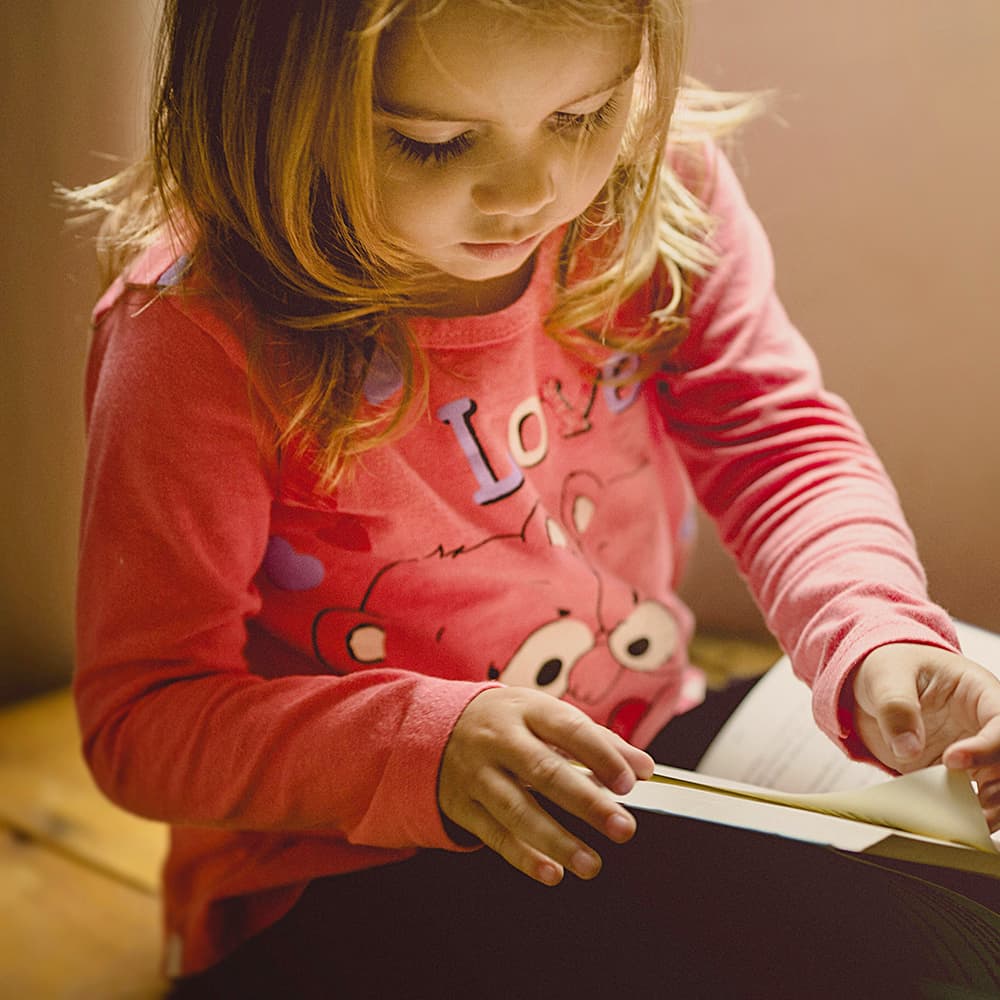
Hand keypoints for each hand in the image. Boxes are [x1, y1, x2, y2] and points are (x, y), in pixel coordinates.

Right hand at [439, 686, 654, 884]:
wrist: (436, 727)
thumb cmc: (510, 723)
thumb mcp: (546, 716)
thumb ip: (598, 740)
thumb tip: (644, 768)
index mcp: (527, 710)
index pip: (568, 729)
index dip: (600, 756)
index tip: (629, 782)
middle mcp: (498, 739)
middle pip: (544, 772)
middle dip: (586, 802)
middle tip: (623, 828)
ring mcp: (476, 773)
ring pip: (517, 809)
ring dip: (557, 840)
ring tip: (591, 863)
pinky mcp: (461, 804)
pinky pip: (494, 834)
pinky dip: (524, 857)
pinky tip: (552, 872)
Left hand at [853, 643, 999, 829]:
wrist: (877, 683)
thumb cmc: (889, 667)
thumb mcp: (886, 676)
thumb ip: (896, 707)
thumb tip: (906, 746)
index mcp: (978, 692)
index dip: (986, 746)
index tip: (953, 760)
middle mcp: (985, 726)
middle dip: (999, 785)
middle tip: (974, 802)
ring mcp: (975, 752)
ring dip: (993, 808)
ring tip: (967, 820)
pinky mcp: (958, 775)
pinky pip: (974, 798)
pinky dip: (968, 814)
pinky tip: (953, 824)